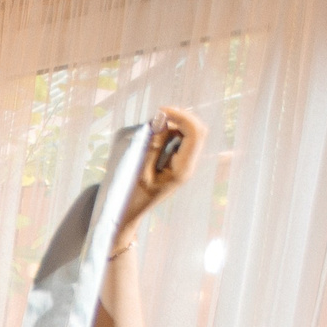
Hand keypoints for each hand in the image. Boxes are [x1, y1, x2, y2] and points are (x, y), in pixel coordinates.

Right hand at [115, 105, 202, 237]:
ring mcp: (185, 164)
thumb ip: (152, 146)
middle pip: (198, 130)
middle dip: (181, 118)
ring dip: (175, 124)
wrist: (129, 214)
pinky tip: (156, 135)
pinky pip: (181, 140)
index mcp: (182, 168)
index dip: (181, 116)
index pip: (195, 133)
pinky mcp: (177, 163)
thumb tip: (161, 122)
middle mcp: (188, 165)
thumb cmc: (131, 197)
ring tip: (154, 127)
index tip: (161, 111)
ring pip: (190, 134)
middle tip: (159, 115)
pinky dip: (171, 132)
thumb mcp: (139, 172)